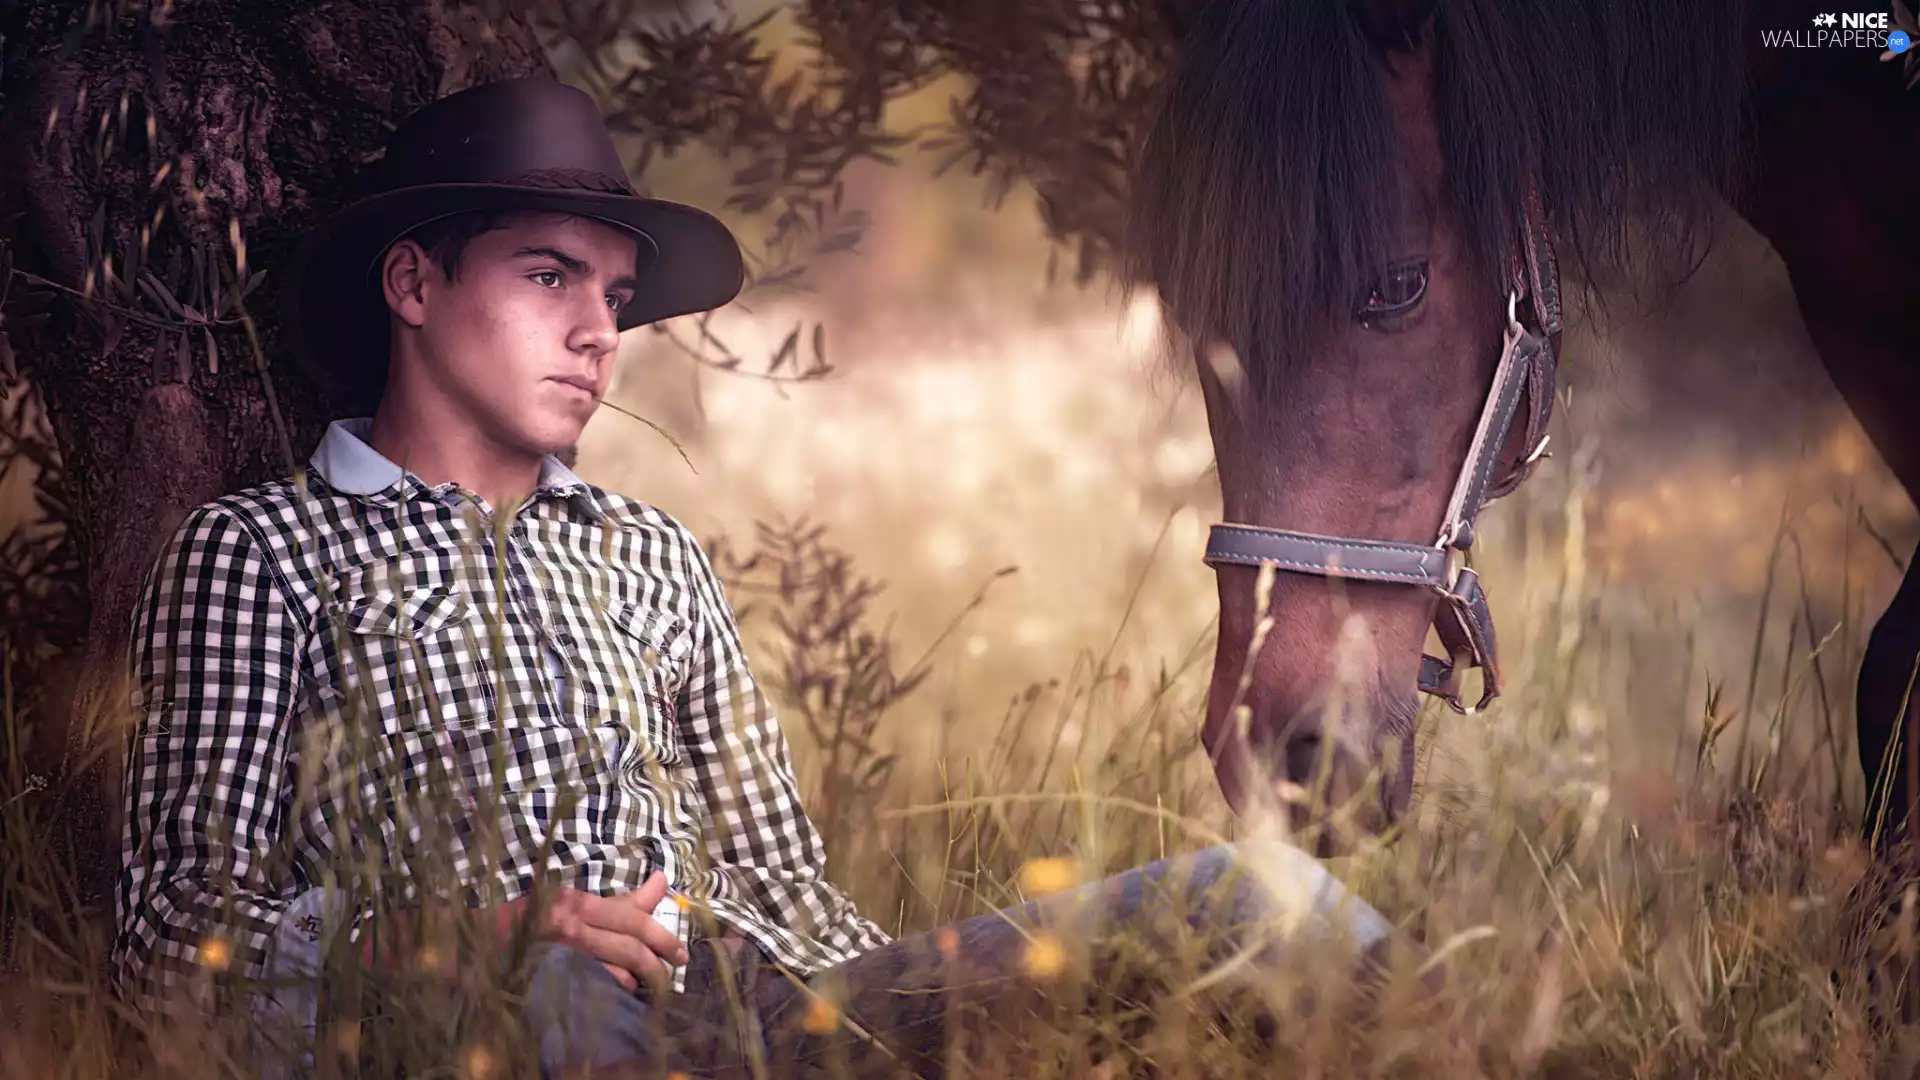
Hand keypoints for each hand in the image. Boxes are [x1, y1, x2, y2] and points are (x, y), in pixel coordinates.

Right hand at [537, 871, 689, 995]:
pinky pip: (596, 990)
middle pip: (629, 950)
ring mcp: (563, 958)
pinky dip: (615, 992)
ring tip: (650, 983)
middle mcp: (572, 930)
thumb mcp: (577, 900)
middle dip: (658, 964)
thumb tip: (662, 881)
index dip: (662, 937)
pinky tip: (623, 993)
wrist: (489, 937)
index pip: (632, 921)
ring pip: (616, 974)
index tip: (680, 951)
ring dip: (638, 980)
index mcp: (579, 905)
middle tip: (675, 970)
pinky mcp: (556, 980)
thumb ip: (622, 899)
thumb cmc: (537, 915)